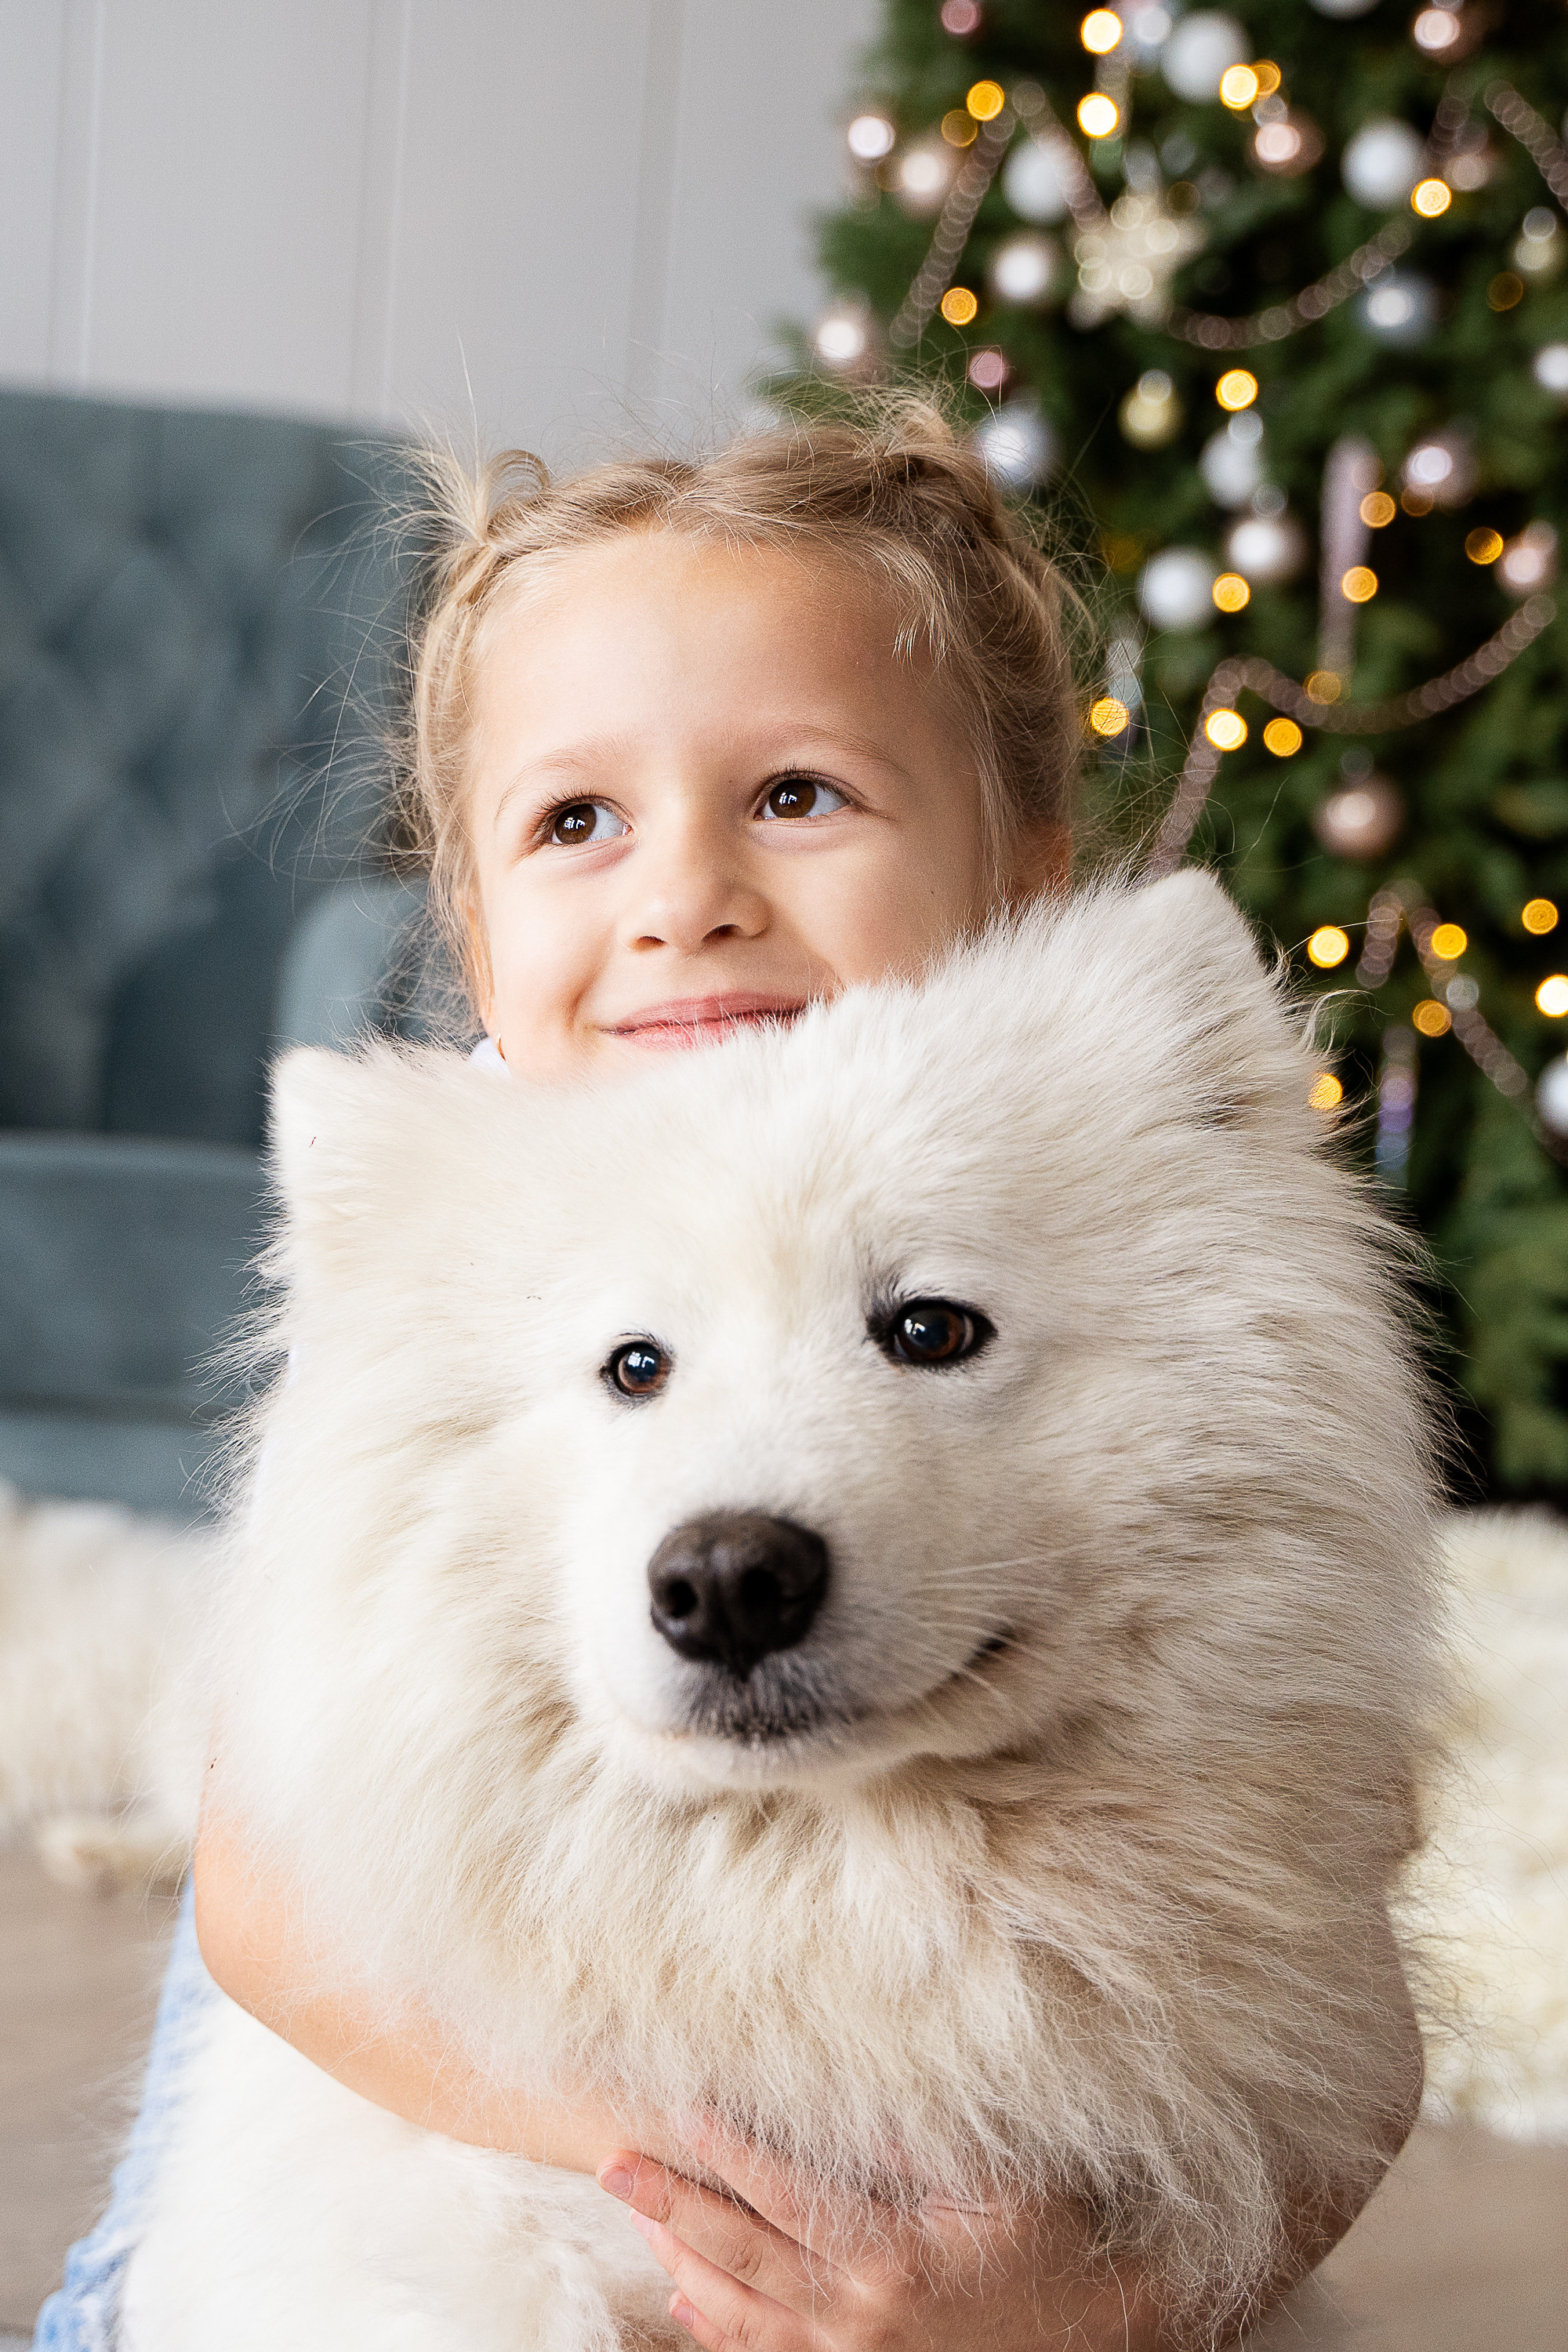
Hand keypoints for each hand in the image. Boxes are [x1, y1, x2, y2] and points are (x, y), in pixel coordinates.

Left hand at [597, 2128, 1162, 2351]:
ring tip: (635, 2213)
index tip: (675, 2106)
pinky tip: (687, 2300)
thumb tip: (848, 2093)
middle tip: (610, 2163)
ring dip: (682, 2261)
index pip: (784, 2194)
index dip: (726, 2149)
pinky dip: (719, 2330)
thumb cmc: (1054, 2241)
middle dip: (671, 2205)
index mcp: (891, 2258)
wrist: (1100, 2333)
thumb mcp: (998, 2180)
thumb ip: (916, 2143)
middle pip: (741, 2257)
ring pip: (742, 2313)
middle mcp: (859, 2317)